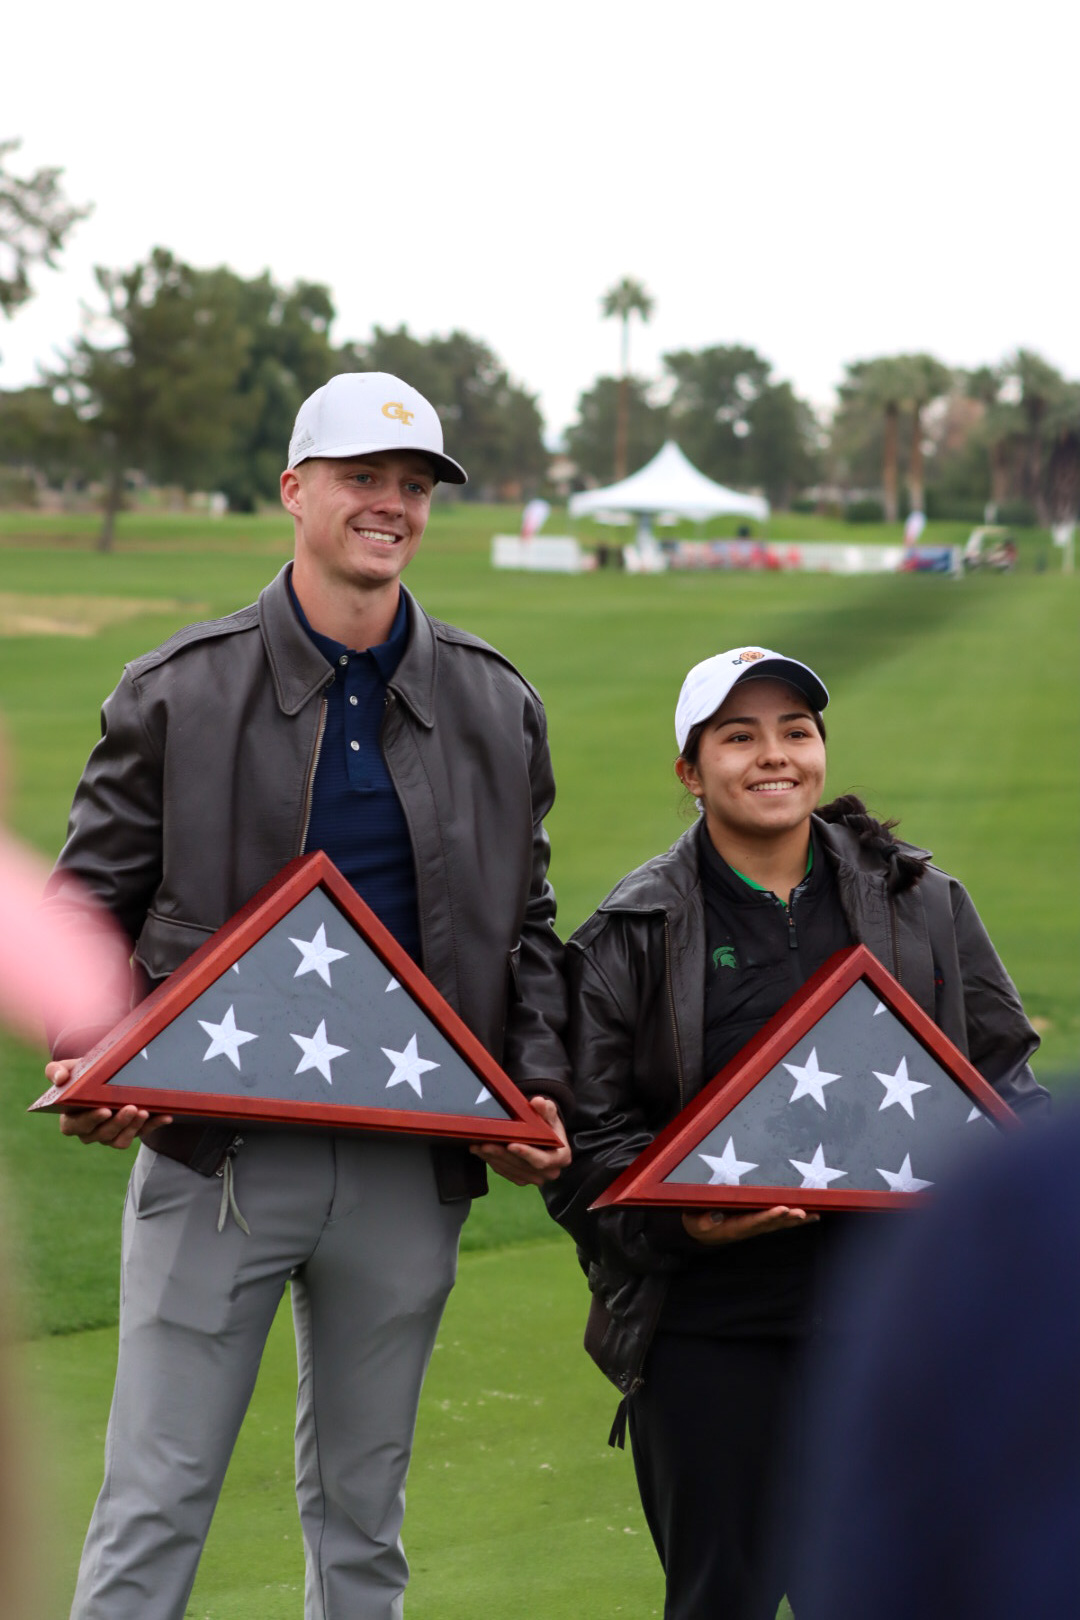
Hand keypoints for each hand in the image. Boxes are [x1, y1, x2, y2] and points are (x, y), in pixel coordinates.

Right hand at [46, 1059, 172, 1149]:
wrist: (105, 1075)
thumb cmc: (83, 1073)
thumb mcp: (69, 1068)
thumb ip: (56, 1070)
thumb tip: (60, 1079)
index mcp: (71, 1119)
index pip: (75, 1126)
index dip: (90, 1120)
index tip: (104, 1109)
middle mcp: (90, 1132)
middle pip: (101, 1134)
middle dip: (118, 1123)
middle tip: (131, 1108)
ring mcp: (110, 1135)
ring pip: (120, 1140)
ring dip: (134, 1127)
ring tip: (145, 1111)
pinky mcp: (129, 1133)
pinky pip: (141, 1134)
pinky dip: (153, 1126)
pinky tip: (165, 1116)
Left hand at [470, 1095, 570, 1186]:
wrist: (546, 1136)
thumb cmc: (549, 1123)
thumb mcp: (550, 1113)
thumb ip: (545, 1108)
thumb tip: (538, 1102)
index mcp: (561, 1157)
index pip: (542, 1160)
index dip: (526, 1153)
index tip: (511, 1145)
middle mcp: (550, 1172)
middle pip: (522, 1166)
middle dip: (502, 1154)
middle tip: (485, 1144)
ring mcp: (535, 1178)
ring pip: (511, 1170)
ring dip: (493, 1158)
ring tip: (477, 1146)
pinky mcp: (521, 1179)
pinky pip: (505, 1172)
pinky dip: (492, 1162)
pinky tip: (481, 1152)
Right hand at [681, 1205, 818, 1245]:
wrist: (699, 1233)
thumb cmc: (698, 1223)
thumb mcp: (696, 1222)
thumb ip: (705, 1221)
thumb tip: (716, 1217)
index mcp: (734, 1226)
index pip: (754, 1220)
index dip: (768, 1216)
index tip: (781, 1209)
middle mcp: (748, 1228)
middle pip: (771, 1224)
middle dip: (787, 1218)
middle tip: (802, 1213)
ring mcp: (755, 1226)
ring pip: (778, 1224)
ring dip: (795, 1220)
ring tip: (812, 1215)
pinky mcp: (758, 1223)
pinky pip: (778, 1222)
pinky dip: (793, 1219)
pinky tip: (810, 1216)